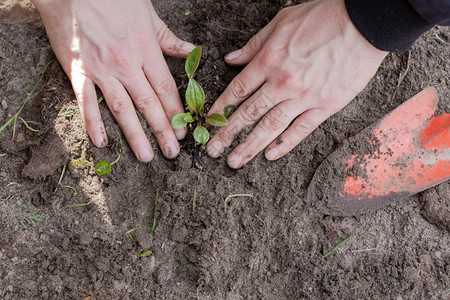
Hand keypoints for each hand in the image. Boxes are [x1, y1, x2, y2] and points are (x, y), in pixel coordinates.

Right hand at [32, 0, 195, 161]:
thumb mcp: (148, 14)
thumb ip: (168, 38)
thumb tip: (192, 51)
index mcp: (146, 50)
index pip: (166, 89)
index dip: (177, 112)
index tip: (185, 130)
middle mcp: (126, 64)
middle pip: (149, 104)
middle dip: (163, 131)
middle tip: (173, 153)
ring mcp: (101, 70)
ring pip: (123, 109)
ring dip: (136, 135)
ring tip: (147, 156)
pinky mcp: (78, 71)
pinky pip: (86, 102)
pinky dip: (93, 123)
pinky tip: (102, 142)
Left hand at [206, 0, 387, 167]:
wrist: (365, 23)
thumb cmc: (323, 17)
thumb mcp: (281, 21)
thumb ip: (254, 44)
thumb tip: (230, 59)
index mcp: (269, 60)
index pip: (238, 90)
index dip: (220, 108)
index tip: (208, 122)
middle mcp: (282, 82)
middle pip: (249, 113)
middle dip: (227, 134)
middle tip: (212, 151)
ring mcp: (304, 97)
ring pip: (270, 127)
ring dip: (250, 146)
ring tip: (234, 162)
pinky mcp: (325, 106)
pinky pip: (301, 130)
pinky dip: (285, 144)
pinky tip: (270, 156)